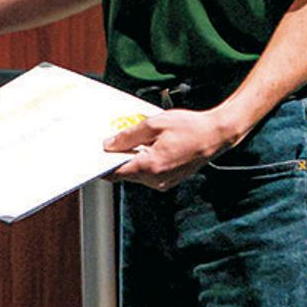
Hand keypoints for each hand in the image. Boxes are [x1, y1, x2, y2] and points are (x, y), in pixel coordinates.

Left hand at [105, 108, 242, 189]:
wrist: (216, 136)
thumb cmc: (188, 127)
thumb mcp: (154, 123)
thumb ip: (129, 135)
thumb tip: (109, 145)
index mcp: (151, 166)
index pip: (116, 172)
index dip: (101, 165)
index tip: (91, 157)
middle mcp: (156, 179)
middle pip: (125, 173)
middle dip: (116, 159)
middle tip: (110, 141)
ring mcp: (164, 182)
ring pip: (136, 174)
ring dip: (131, 159)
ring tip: (134, 140)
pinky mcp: (169, 181)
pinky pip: (148, 173)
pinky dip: (143, 162)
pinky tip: (146, 146)